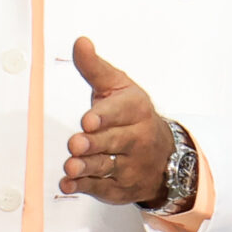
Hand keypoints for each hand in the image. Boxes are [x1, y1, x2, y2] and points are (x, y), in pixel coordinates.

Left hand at [61, 37, 175, 205]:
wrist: (163, 156)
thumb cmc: (133, 116)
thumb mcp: (118, 87)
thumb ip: (95, 68)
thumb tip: (80, 42)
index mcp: (137, 110)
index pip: (121, 112)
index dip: (104, 117)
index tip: (89, 120)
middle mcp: (136, 139)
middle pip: (113, 141)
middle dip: (94, 143)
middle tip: (77, 144)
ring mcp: (130, 166)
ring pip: (106, 167)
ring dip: (86, 167)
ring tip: (71, 167)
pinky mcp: (119, 187)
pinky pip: (101, 188)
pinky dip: (84, 188)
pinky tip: (68, 185)